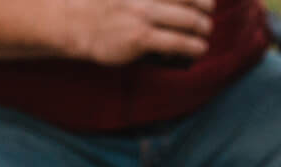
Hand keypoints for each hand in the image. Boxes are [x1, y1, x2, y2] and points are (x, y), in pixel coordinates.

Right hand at [65, 0, 212, 63]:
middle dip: (205, 6)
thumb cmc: (97, 4)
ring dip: (203, 28)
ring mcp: (142, 14)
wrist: (72, 21)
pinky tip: (199, 48)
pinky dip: (193, 46)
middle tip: (209, 13)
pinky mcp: (140, 37)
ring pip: (187, 20)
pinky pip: (176, 42)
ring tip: (206, 33)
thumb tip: (168, 2)